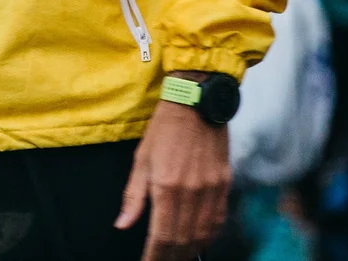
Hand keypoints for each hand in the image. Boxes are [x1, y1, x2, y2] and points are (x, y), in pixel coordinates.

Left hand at [118, 97, 229, 260]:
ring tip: (177, 257)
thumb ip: (133, 196)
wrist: (196, 102)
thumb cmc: (164, 129)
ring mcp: (211, 190)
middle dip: (171, 258)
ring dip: (190, 251)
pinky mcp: (224, 184)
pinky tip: (199, 241)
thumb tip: (122, 225)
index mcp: (167, 187)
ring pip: (203, 234)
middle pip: (183, 240)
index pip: (162, 236)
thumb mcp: (141, 160)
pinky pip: (218, 220)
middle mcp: (192, 192)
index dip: (154, 256)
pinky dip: (208, 236)